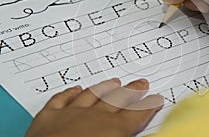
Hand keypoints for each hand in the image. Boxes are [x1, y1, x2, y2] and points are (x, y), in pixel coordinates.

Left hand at [25, 78, 162, 136]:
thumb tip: (151, 136)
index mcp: (113, 130)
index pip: (137, 114)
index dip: (149, 105)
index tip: (156, 99)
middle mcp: (94, 117)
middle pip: (118, 99)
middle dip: (132, 90)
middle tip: (140, 83)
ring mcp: (71, 114)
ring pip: (92, 94)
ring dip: (104, 87)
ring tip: (113, 81)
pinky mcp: (48, 116)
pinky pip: (61, 99)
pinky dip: (69, 93)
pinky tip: (74, 89)